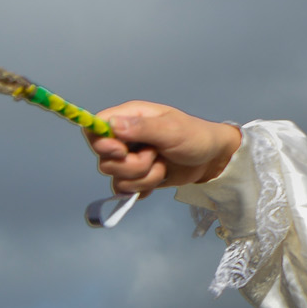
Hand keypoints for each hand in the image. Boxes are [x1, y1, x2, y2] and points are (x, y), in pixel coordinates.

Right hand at [86, 101, 240, 194]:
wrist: (211, 160)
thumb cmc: (195, 137)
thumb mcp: (171, 130)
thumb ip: (142, 128)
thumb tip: (112, 125)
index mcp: (130, 118)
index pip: (95, 128)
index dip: (102, 143)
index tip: (121, 151)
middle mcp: (125, 138)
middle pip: (104, 159)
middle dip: (132, 165)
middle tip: (155, 156)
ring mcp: (129, 158)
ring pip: (116, 177)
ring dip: (143, 177)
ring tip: (163, 166)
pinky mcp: (136, 176)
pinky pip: (125, 190)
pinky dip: (143, 188)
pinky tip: (158, 178)